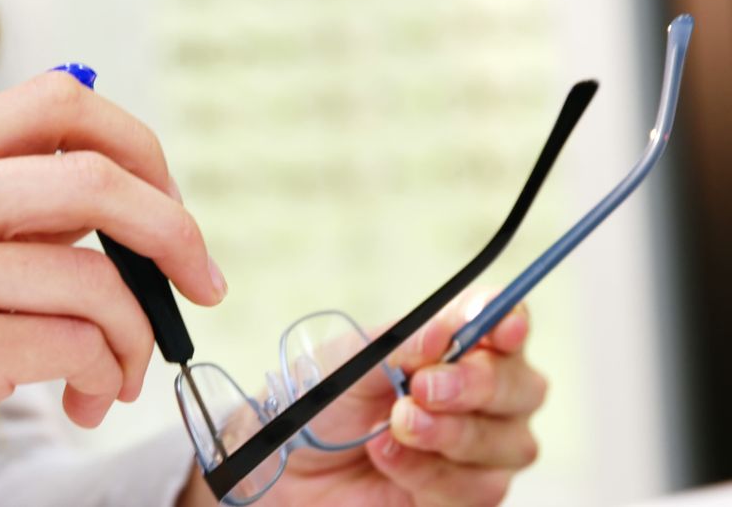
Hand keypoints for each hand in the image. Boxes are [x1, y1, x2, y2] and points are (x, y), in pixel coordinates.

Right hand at [0, 72, 225, 505]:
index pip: (62, 102)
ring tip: (118, 375)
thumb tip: (118, 216)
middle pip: (98, 175)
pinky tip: (86, 399)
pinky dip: (105, 374)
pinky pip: (75, 344)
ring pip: (99, 279)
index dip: (139, 148)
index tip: (170, 206)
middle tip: (201, 283)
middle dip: (175, 231)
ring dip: (137, 336)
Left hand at [179, 288, 545, 506]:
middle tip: (423, 387)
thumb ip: (403, 345)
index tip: (502, 324)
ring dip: (450, 435)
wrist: (286, 466)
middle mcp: (479, 398)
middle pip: (524, 387)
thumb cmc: (320, 402)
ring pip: (510, 444)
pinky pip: (478, 490)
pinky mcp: (461, 497)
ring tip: (394, 426)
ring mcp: (477, 450)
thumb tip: (447, 329)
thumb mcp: (353, 361)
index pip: (506, 326)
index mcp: (456, 348)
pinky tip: (387, 459)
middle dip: (477, 386)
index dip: (511, 322)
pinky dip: (429, 473)